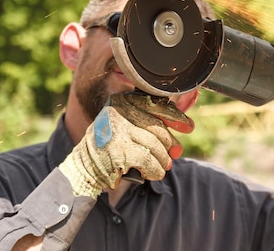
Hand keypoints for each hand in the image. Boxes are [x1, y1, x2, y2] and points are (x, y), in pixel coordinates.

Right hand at [58, 93, 193, 196]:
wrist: (84, 167)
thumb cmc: (109, 146)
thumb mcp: (125, 124)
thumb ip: (148, 121)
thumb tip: (184, 126)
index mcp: (121, 100)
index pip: (155, 104)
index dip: (175, 116)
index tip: (188, 126)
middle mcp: (118, 112)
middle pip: (157, 127)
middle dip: (170, 144)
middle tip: (175, 154)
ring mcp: (118, 131)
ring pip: (155, 146)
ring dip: (162, 160)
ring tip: (161, 166)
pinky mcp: (119, 151)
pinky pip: (149, 161)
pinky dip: (155, 170)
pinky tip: (153, 173)